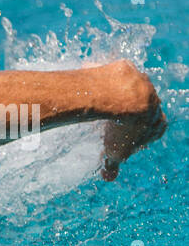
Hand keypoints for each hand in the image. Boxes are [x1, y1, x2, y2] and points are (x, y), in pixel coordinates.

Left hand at [98, 61, 166, 180]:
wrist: (121, 98)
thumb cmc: (122, 128)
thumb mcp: (116, 151)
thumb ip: (112, 165)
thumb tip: (108, 177)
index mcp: (156, 120)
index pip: (156, 128)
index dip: (144, 135)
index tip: (130, 139)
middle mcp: (153, 98)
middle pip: (144, 107)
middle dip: (131, 114)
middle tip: (115, 122)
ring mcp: (140, 81)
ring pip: (130, 89)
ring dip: (118, 96)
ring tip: (100, 105)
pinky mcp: (125, 68)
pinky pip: (113, 74)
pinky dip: (102, 79)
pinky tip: (88, 87)